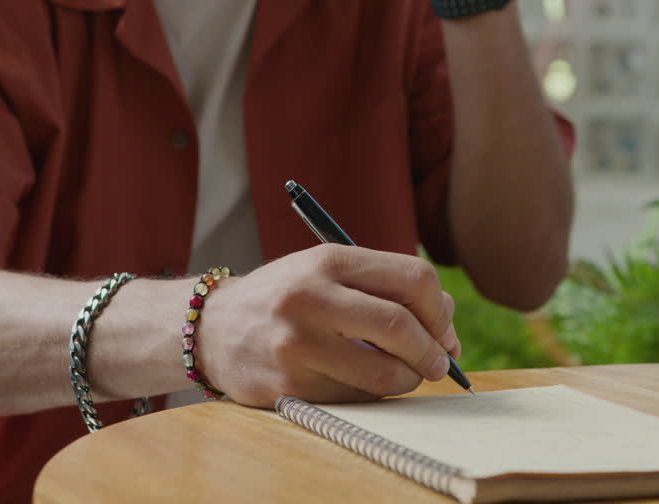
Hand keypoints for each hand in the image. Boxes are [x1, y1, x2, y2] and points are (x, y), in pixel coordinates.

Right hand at [196, 244, 461, 407]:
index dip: (440, 310)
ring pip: (384, 372)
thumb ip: (384, 286)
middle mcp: (311, 296)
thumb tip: (447, 325)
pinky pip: (355, 397)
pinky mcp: (288, 384)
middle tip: (439, 363)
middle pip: (401, 326)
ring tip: (406, 376)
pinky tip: (365, 383)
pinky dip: (374, 395)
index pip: (413, 278)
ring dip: (408, 380)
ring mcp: (297, 343)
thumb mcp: (326, 270)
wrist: (211, 327)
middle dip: (432, 351)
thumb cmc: (287, 298)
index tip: (444, 328)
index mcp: (329, 259)